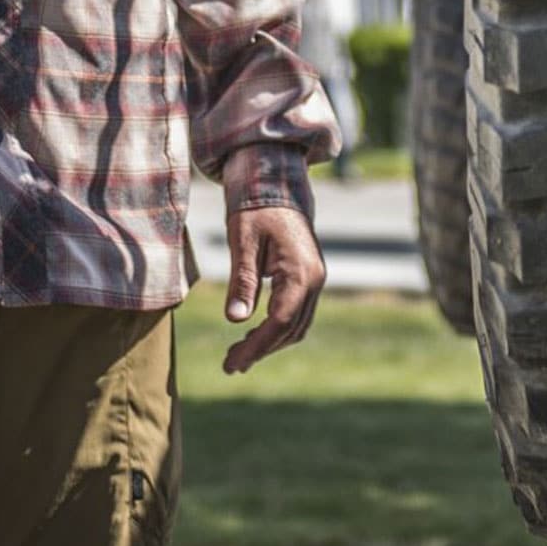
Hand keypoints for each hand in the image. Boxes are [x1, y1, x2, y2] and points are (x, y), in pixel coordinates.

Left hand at [221, 202, 324, 374]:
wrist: (275, 181)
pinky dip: (278, 328)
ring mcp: (315, 278)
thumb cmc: (255, 207)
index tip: (232, 363)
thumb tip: (235, 320)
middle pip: (291, 329)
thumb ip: (242, 281)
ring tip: (240, 353)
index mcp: (300, 271)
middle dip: (261, 349)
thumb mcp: (242, 242)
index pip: (279, 322)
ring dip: (271, 342)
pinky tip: (255, 330)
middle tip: (231, 364)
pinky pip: (298, 312)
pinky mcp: (309, 276)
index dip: (255, 347)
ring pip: (297, 324)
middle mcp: (315, 279)